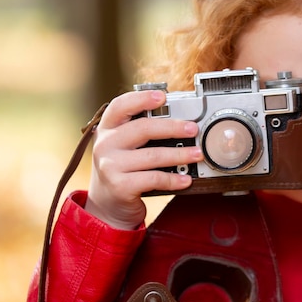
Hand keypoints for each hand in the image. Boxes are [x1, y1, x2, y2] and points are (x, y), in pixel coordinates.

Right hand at [85, 90, 203, 228]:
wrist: (107, 205)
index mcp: (107, 129)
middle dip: (173, 128)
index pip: (120, 106)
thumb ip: (141, 132)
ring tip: (197, 154)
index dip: (141, 98)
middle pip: (143, 129)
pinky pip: (154, 179)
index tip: (162, 96)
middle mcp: (105, 145)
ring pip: (152, 156)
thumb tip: (180, 122)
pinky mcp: (120, 186)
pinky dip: (173, 179)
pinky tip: (185, 179)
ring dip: (179, 154)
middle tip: (193, 129)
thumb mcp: (123, 147)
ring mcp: (110, 166)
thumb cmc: (122, 170)